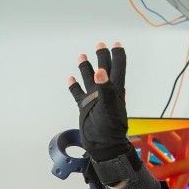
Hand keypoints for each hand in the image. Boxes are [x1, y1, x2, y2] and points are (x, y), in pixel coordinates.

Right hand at [67, 41, 131, 161]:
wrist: (102, 145)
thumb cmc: (110, 128)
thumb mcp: (109, 106)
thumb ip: (105, 88)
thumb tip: (100, 71)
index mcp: (114, 89)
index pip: (118, 67)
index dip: (118, 55)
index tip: (116, 43)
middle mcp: (104, 91)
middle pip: (104, 69)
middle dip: (102, 56)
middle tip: (99, 44)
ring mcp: (94, 99)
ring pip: (89, 79)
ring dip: (86, 68)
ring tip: (82, 56)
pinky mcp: (85, 107)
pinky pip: (78, 93)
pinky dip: (74, 86)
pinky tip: (71, 79)